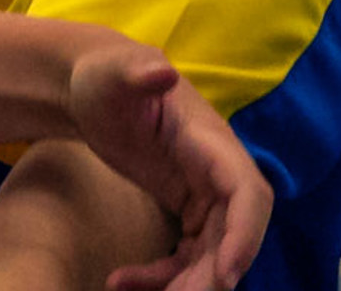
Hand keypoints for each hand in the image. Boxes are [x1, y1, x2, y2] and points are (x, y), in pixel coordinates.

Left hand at [65, 47, 269, 290]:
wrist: (92, 89)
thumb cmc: (104, 76)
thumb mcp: (113, 73)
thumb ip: (138, 74)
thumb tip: (163, 72)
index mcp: (210, 140)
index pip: (247, 192)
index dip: (246, 234)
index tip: (227, 273)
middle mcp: (217, 171)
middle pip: (233, 234)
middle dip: (211, 273)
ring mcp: (205, 193)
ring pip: (212, 252)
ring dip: (186, 281)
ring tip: (129, 288)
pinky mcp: (188, 209)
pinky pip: (188, 254)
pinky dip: (163, 274)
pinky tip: (120, 281)